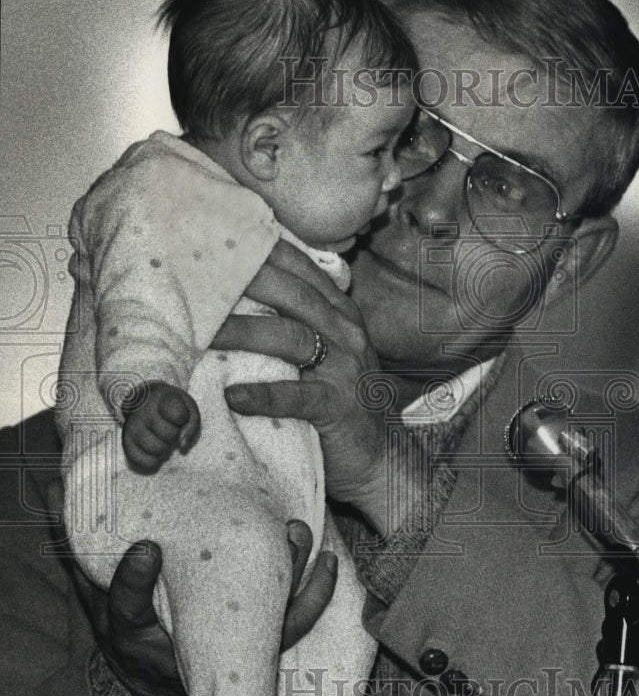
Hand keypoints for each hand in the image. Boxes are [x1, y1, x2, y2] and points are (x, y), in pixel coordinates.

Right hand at [71, 523, 336, 695]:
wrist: (161, 695)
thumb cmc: (132, 638)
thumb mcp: (99, 602)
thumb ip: (82, 554)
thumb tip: (54, 493)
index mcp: (136, 633)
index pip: (129, 607)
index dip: (134, 580)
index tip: (146, 549)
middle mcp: (185, 644)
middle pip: (217, 616)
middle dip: (244, 573)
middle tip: (268, 534)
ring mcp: (226, 648)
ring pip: (267, 622)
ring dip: (292, 580)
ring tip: (301, 534)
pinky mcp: (257, 647)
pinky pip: (293, 625)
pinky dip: (315, 595)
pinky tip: (328, 562)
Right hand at [122, 380, 200, 472]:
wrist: (143, 402)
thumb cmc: (170, 406)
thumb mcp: (187, 407)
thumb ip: (191, 424)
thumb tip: (182, 445)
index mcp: (159, 398)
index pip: (178, 415)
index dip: (183, 418)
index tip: (178, 413)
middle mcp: (142, 412)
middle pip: (170, 435)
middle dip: (175, 434)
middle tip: (169, 426)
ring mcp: (132, 428)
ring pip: (158, 450)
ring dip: (165, 447)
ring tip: (160, 437)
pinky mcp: (127, 444)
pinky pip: (147, 462)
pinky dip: (155, 460)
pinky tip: (153, 448)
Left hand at [213, 239, 387, 520]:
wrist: (382, 458)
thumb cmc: (341, 402)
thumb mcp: (325, 353)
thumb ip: (296, 323)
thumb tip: (237, 300)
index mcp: (340, 314)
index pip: (301, 271)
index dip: (265, 250)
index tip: (222, 238)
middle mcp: (346, 333)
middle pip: (293, 295)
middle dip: (247, 281)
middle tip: (199, 275)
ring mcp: (345, 369)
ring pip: (291, 338)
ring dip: (243, 333)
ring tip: (201, 333)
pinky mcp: (338, 407)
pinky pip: (298, 396)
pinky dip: (264, 396)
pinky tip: (233, 396)